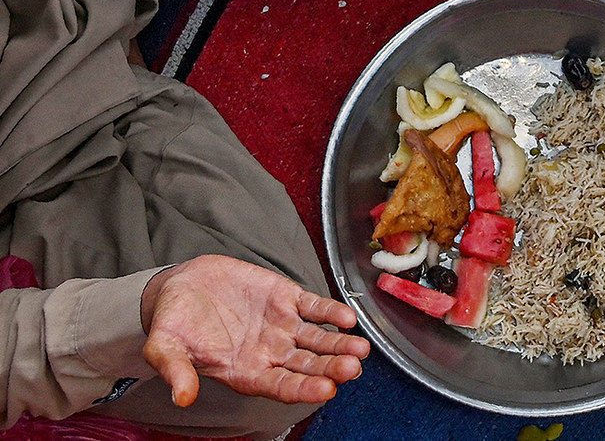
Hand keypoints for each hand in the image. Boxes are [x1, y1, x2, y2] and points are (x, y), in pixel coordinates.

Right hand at [140, 255, 370, 406]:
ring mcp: (281, 325)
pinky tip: (346, 317)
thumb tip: (182, 397)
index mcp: (246, 371)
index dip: (302, 390)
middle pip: (307, 366)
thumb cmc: (174, 323)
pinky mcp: (286, 297)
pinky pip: (313, 307)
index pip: (280, 387)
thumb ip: (176, 370)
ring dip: (339, 344)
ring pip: (317, 339)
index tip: (325, 391)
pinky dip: (330, 312)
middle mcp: (270, 352)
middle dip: (331, 368)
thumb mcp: (165, 347)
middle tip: (351, 368)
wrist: (181, 286)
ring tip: (360, 347)